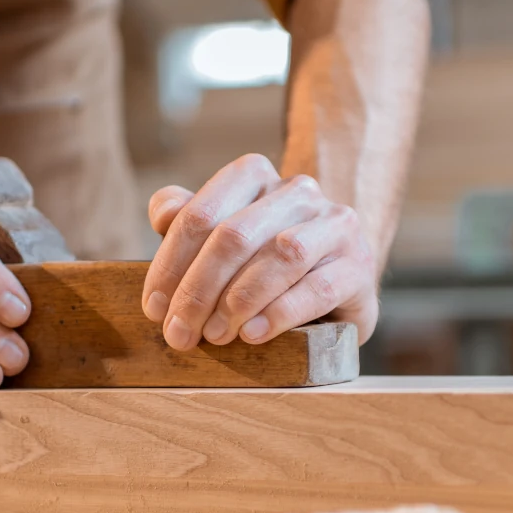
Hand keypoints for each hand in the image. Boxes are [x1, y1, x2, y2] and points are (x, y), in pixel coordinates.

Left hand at [142, 153, 377, 349]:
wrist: (333, 285)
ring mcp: (335, 225)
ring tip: (216, 336)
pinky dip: (280, 313)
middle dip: (199, 290)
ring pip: (281, 256)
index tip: (154, 309)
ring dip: (239, 302)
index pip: (201, 214)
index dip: (170, 264)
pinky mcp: (358, 265)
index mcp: (255, 176)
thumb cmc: (263, 262)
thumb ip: (187, 219)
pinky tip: (254, 334)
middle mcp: (298, 192)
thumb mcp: (221, 237)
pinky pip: (317, 287)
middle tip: (180, 333)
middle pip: (236, 236)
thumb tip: (162, 214)